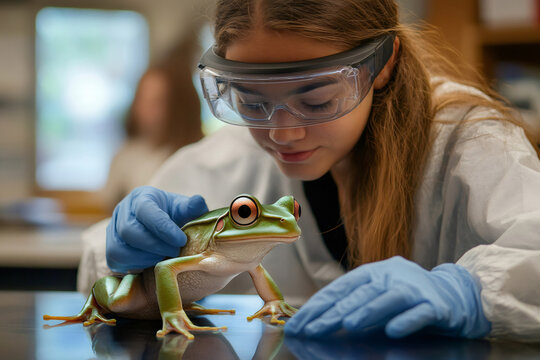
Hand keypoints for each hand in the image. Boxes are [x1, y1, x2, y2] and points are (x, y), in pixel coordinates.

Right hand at [106, 186, 207, 272]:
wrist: (162, 227)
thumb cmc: (175, 216)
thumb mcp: (186, 209)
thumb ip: (193, 206)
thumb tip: (197, 201)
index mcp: (141, 196)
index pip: (145, 210)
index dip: (163, 228)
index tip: (181, 240)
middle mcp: (122, 211)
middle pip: (128, 231)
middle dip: (155, 245)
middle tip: (175, 251)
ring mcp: (112, 230)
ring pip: (119, 249)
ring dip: (146, 257)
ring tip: (164, 258)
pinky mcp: (110, 249)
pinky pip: (116, 261)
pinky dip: (136, 265)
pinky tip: (153, 263)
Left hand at [284, 256, 490, 338]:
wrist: (454, 293)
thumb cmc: (406, 297)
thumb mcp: (377, 295)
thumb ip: (354, 304)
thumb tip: (320, 320)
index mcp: (373, 272)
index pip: (340, 288)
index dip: (318, 305)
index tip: (299, 324)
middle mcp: (390, 275)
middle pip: (359, 294)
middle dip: (333, 312)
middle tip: (312, 329)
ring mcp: (413, 288)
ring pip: (387, 298)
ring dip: (367, 312)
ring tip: (347, 326)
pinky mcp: (436, 305)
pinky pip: (420, 312)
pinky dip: (406, 321)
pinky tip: (393, 331)